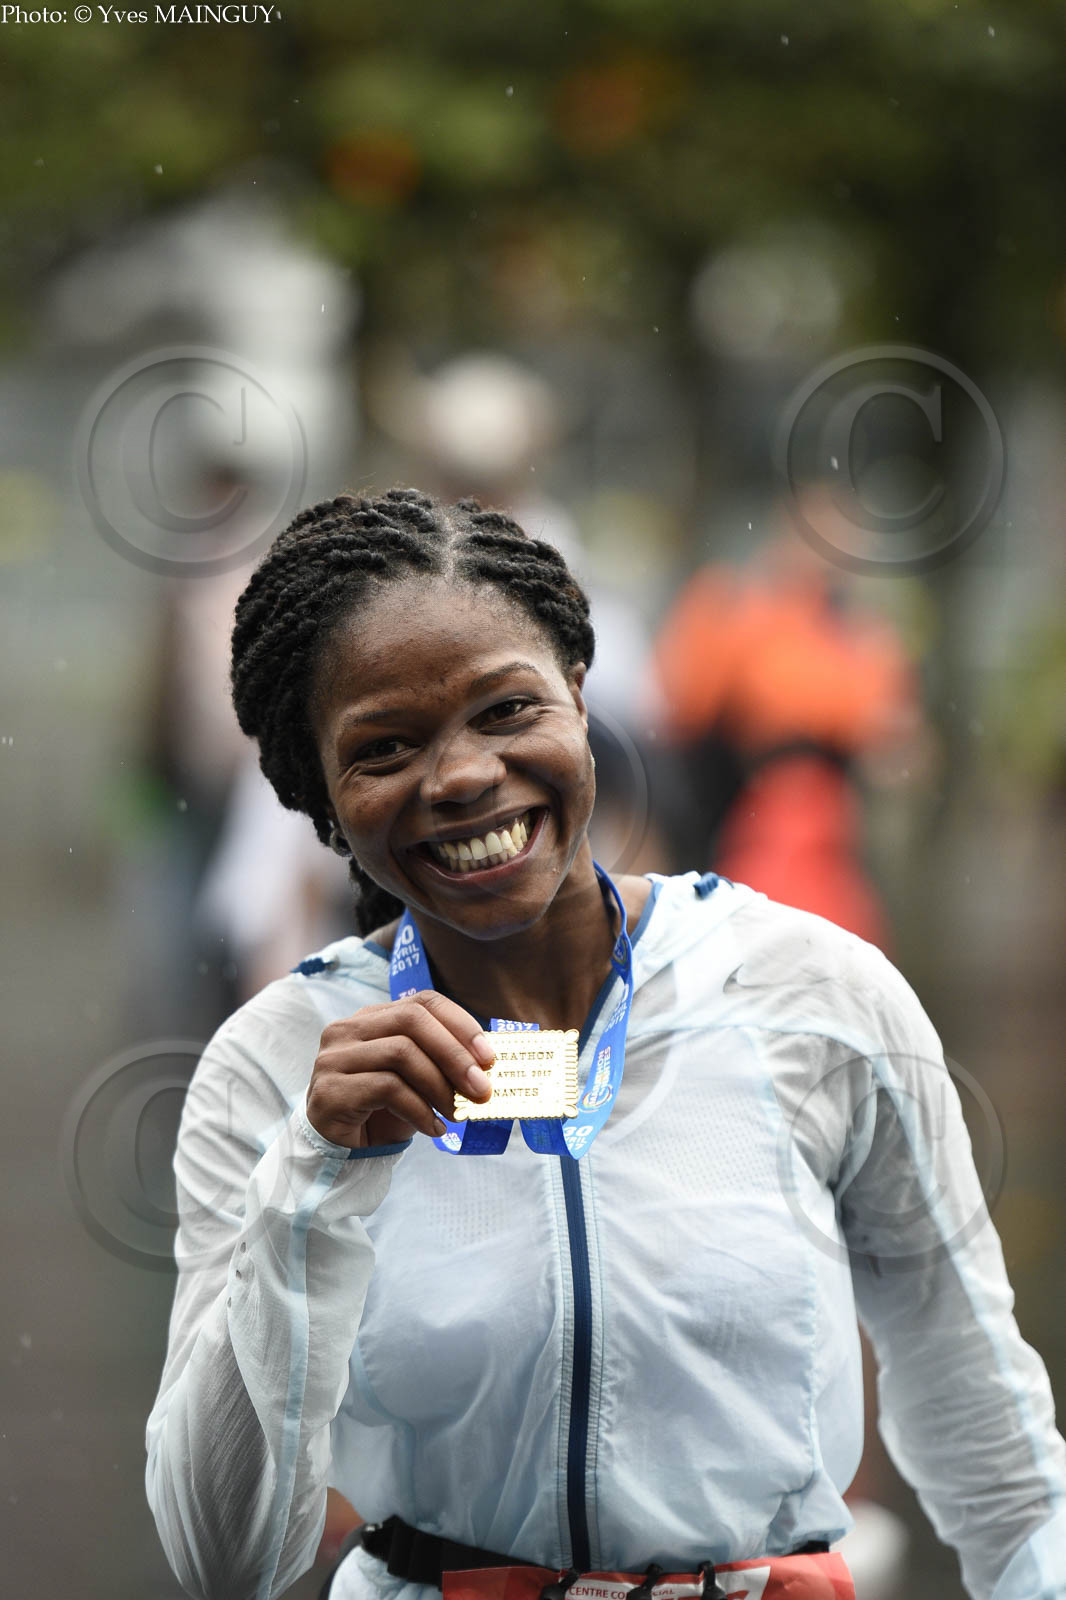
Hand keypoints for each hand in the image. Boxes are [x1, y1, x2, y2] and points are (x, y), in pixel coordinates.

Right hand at [306, 990, 495, 1148]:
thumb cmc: (385, 1110)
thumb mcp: (418, 1080)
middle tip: (481, 1089)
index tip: (489, 1057)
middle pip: (412, 1022)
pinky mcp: (331, 1090)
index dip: (461, 1024)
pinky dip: (419, 1110)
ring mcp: (334, 1058)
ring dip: (439, 1086)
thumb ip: (443, 1063)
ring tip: (457, 1114)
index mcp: (373, 1018)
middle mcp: (348, 1029)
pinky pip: (387, 1088)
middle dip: (454, 1055)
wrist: (344, 1151)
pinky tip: (433, 1129)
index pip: (423, 1002)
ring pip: (401, 1053)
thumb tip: (487, 1064)